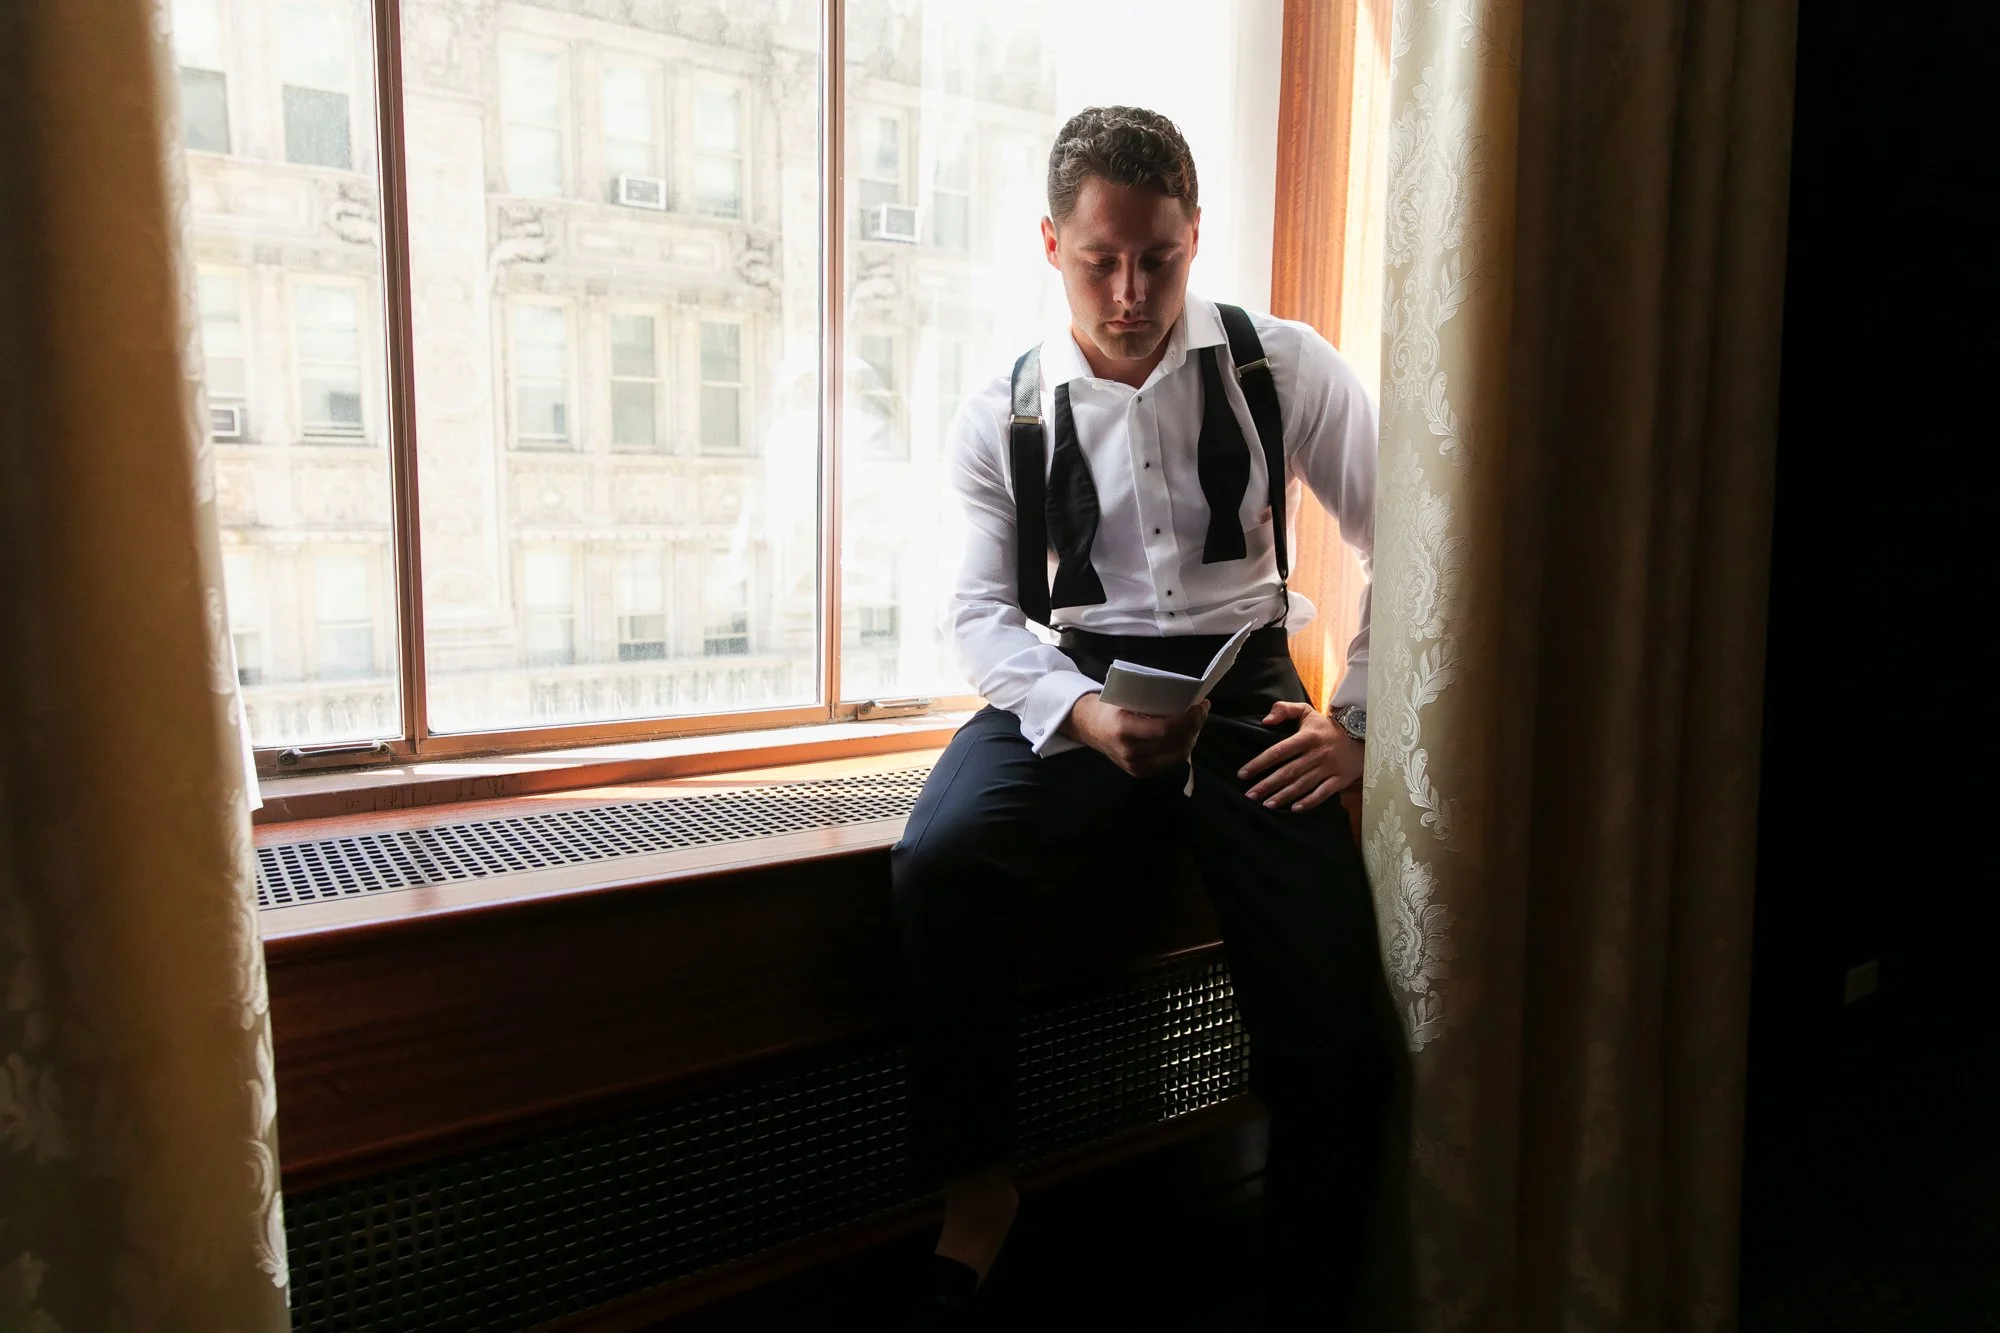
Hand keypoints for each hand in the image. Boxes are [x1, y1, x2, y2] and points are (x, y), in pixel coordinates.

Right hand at [1062, 692, 1211, 778]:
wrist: (1089, 727)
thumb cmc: (1109, 706)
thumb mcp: (1125, 697)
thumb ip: (1150, 700)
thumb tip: (1186, 697)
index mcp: (1123, 730)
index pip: (1165, 730)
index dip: (1187, 719)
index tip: (1199, 704)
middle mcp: (1130, 753)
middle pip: (1176, 744)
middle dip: (1195, 726)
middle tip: (1202, 709)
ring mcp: (1136, 767)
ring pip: (1178, 755)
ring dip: (1192, 736)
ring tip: (1197, 720)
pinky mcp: (1141, 773)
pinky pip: (1171, 761)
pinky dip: (1183, 745)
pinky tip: (1187, 732)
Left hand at [1238, 701, 1362, 811]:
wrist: (1360, 736)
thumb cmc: (1325, 726)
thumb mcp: (1306, 711)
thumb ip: (1284, 709)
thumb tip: (1265, 721)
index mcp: (1307, 737)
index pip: (1278, 751)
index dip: (1259, 763)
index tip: (1243, 774)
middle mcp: (1317, 753)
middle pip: (1288, 772)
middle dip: (1267, 785)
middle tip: (1249, 795)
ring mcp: (1329, 768)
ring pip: (1303, 785)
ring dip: (1283, 796)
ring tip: (1266, 804)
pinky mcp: (1339, 780)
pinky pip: (1323, 793)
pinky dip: (1309, 802)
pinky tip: (1294, 809)